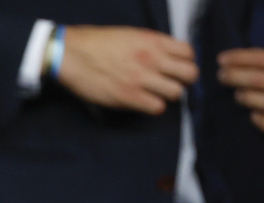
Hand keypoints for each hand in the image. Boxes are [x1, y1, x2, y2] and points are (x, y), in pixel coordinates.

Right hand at [57, 26, 198, 114]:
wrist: (73, 54)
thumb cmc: (98, 43)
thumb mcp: (131, 34)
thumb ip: (152, 44)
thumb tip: (167, 55)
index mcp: (153, 40)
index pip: (189, 53)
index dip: (185, 61)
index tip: (176, 67)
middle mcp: (152, 58)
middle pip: (190, 74)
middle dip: (184, 80)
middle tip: (171, 82)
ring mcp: (142, 79)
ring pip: (177, 92)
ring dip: (169, 95)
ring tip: (156, 94)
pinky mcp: (129, 97)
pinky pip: (158, 107)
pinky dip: (154, 107)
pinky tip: (144, 102)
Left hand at [216, 49, 263, 141]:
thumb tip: (236, 63)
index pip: (262, 58)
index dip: (239, 58)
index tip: (221, 59)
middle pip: (256, 79)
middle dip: (233, 76)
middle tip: (220, 76)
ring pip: (258, 101)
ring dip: (242, 97)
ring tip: (236, 95)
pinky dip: (255, 118)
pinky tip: (252, 114)